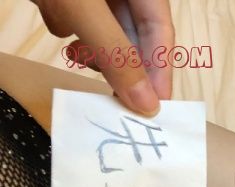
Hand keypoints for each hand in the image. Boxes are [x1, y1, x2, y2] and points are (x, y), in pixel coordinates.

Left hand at [32, 0, 173, 115]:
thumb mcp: (83, 8)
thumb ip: (116, 54)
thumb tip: (146, 104)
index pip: (161, 29)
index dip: (161, 69)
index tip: (154, 107)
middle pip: (134, 32)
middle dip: (122, 62)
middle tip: (119, 100)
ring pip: (105, 28)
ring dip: (92, 46)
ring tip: (79, 55)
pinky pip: (76, 16)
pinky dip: (67, 25)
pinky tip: (53, 16)